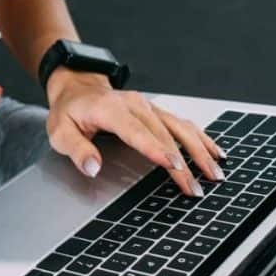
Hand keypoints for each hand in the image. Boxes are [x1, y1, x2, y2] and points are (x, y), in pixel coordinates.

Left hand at [45, 69, 225, 195]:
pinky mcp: (157, 111)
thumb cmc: (69, 112)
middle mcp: (135, 105)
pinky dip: (202, 138)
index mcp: (111, 109)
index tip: (174, 166)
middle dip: (184, 163)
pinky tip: (216, 152)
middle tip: (195, 188)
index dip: (156, 149)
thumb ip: (77, 150)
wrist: (79, 87)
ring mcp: (149, 106)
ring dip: (200, 151)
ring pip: (180, 128)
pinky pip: (183, 124)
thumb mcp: (60, 132)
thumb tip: (92, 168)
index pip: (137, 131)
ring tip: (214, 173)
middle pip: (165, 135)